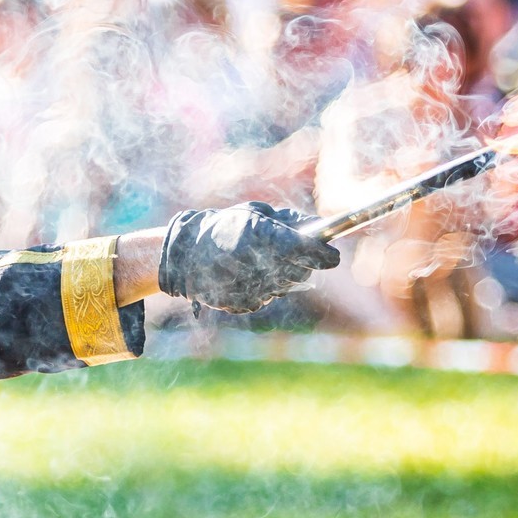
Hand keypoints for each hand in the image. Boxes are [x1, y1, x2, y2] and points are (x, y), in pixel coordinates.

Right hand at [158, 202, 339, 313]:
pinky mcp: (243, 304)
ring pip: (286, 286)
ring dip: (285, 274)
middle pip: (302, 272)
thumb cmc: (224, 226)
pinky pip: (267, 296)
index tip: (332, 255)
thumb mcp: (255, 213)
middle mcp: (261, 265)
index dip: (325, 255)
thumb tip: (318, 229)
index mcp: (264, 237)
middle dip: (305, 263)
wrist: (185, 254)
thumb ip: (289, 221)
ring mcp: (252, 288)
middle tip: (300, 253)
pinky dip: (265, 286)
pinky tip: (250, 274)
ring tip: (267, 260)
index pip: (310, 252)